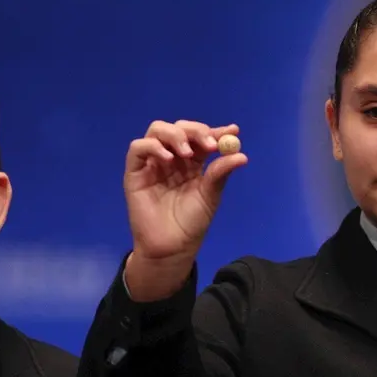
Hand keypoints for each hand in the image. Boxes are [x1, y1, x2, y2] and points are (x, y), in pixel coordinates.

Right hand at [123, 120, 246, 299]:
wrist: (171, 247)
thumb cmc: (191, 223)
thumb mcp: (210, 196)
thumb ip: (220, 173)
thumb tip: (241, 155)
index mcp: (192, 162)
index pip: (201, 137)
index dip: (215, 131)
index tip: (231, 131)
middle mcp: (172, 158)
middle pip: (179, 128)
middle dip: (195, 131)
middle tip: (209, 144)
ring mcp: (152, 163)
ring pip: (157, 131)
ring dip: (174, 135)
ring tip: (187, 153)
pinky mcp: (135, 172)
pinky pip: (138, 148)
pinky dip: (153, 146)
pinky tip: (168, 160)